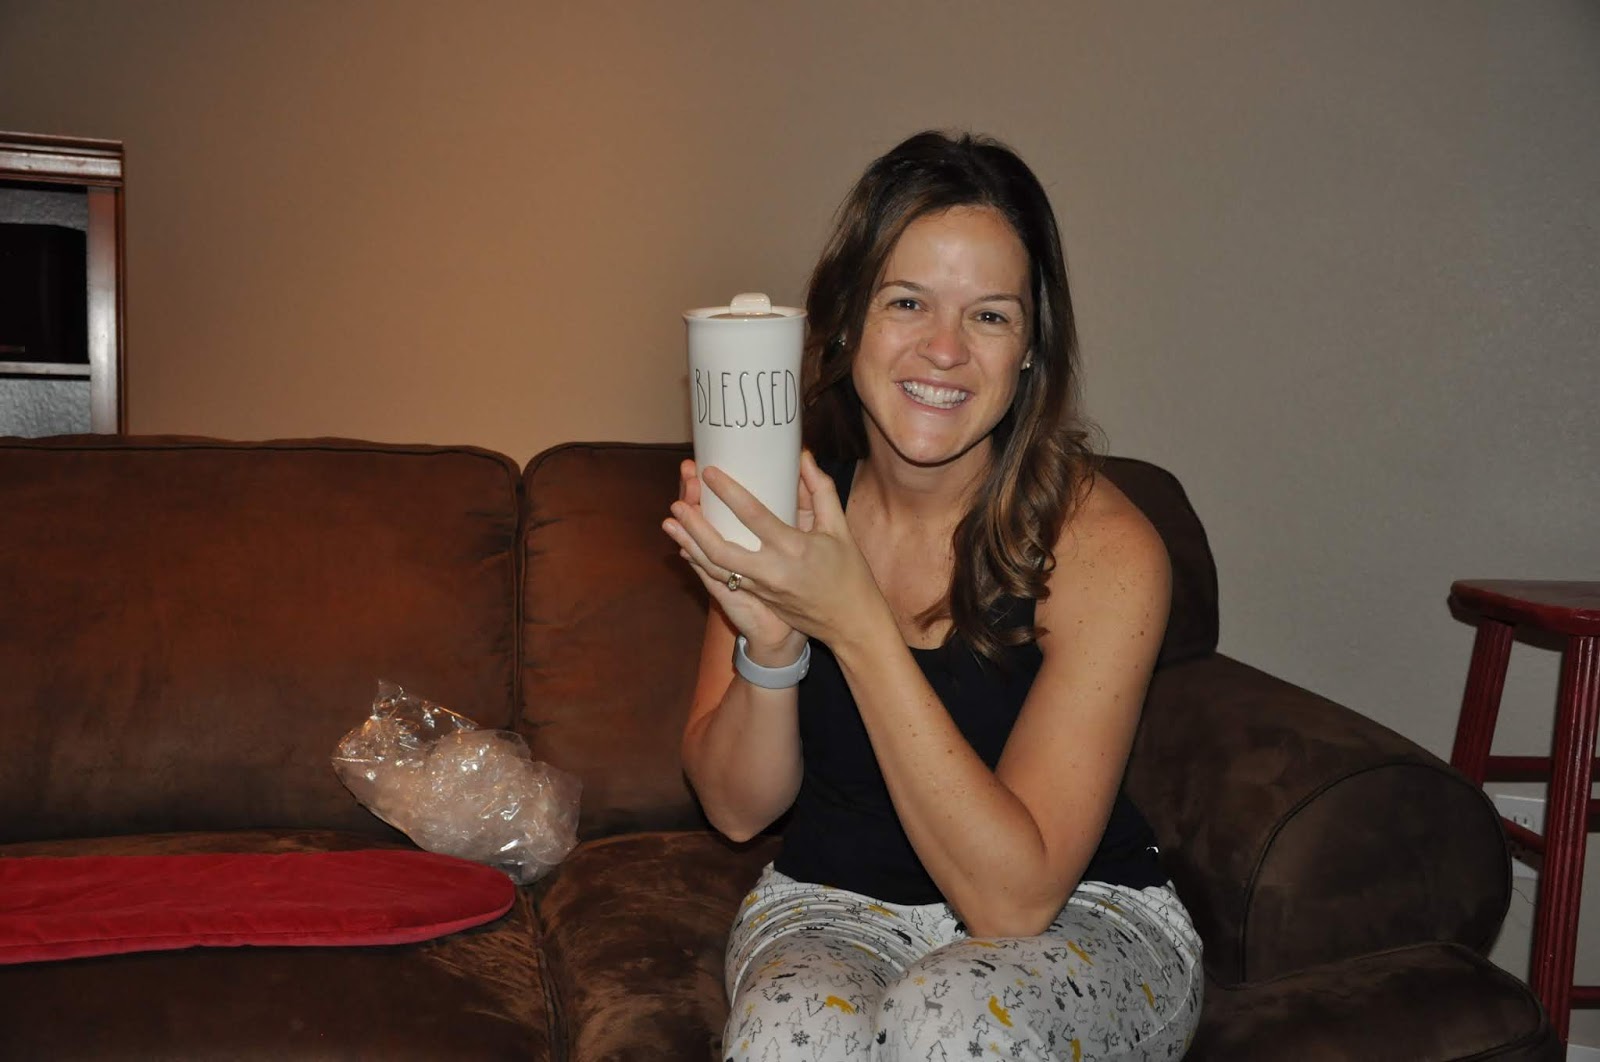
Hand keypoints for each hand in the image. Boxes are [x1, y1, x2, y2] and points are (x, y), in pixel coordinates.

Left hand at [665, 452, 885, 653]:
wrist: (850, 623)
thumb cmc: (849, 573)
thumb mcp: (840, 529)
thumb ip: (821, 491)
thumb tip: (802, 457)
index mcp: (794, 548)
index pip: (754, 515)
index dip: (729, 492)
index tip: (709, 473)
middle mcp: (772, 571)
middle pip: (721, 549)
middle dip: (695, 526)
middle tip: (678, 502)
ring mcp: (761, 588)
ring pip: (715, 568)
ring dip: (690, 544)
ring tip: (670, 523)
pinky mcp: (757, 598)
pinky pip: (721, 580)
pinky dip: (701, 563)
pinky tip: (685, 549)